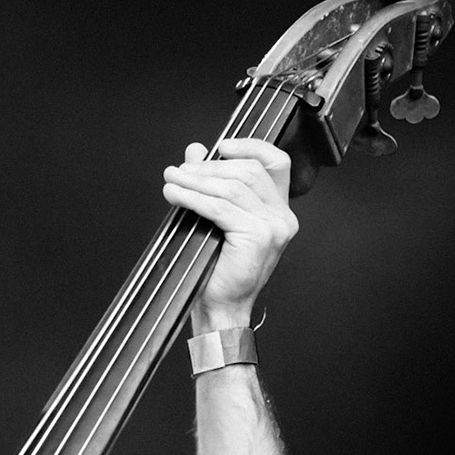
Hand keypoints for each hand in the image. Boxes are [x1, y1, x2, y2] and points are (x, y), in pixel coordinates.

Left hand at [160, 138, 297, 329]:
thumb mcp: (215, 218)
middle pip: (248, 171)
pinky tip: (175, 195)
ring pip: (232, 187)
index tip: (220, 146)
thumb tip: (194, 152)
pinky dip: (193, 198)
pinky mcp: (258, 237)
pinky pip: (220, 208)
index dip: (250, 147)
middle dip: (209, 167)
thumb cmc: (218, 270)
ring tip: (172, 180)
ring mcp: (273, 227)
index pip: (275, 163)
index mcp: (278, 210)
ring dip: (196, 180)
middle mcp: (282, 216)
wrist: (221, 307)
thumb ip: (210, 183)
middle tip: (179, 170)